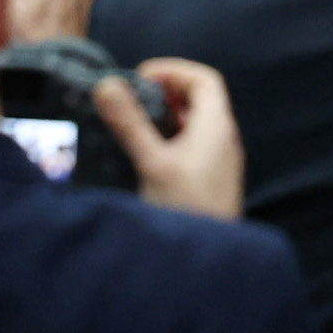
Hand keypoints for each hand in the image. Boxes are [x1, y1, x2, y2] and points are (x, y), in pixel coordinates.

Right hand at [93, 58, 242, 219]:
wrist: (209, 261)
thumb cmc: (187, 209)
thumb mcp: (152, 162)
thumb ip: (129, 123)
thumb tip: (107, 85)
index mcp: (217, 127)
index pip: (204, 79)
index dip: (173, 70)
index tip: (142, 76)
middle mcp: (224, 140)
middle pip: (200, 100)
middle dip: (166, 92)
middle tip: (135, 97)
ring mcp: (220, 162)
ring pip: (196, 125)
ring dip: (167, 116)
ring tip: (137, 123)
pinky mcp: (211, 181)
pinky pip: (194, 146)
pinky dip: (171, 138)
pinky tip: (148, 154)